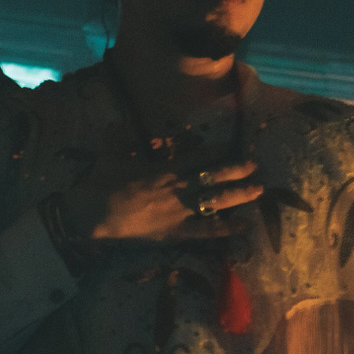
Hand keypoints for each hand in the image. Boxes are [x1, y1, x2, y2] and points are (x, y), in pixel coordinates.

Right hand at [59, 145, 262, 244]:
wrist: (94, 213)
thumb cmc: (103, 182)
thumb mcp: (110, 153)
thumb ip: (118, 136)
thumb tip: (116, 121)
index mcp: (167, 168)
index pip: (199, 156)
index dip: (219, 150)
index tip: (233, 146)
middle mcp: (180, 187)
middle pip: (216, 175)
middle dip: (238, 169)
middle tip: (255, 165)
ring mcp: (181, 210)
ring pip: (218, 200)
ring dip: (240, 194)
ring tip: (259, 190)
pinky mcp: (176, 232)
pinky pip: (207, 231)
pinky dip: (227, 230)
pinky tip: (245, 228)